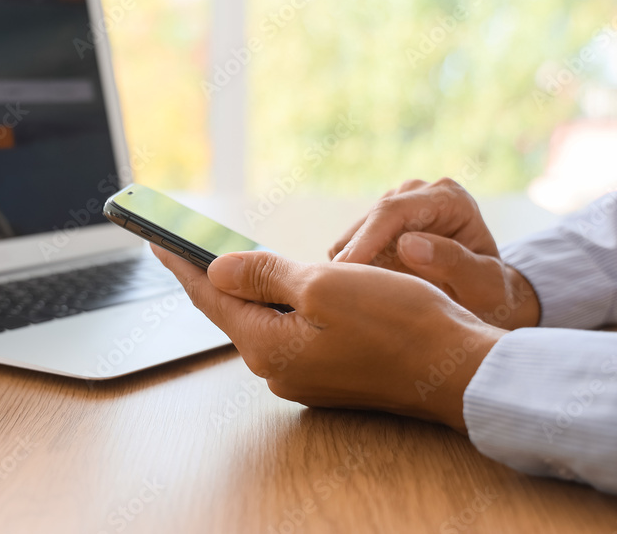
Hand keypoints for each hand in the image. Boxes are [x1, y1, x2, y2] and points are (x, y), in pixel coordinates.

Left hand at [151, 244, 505, 432]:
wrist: (458, 368)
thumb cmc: (398, 323)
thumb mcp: (323, 286)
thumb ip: (264, 276)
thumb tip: (218, 268)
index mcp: (269, 346)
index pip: (211, 296)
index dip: (183, 264)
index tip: (158, 241)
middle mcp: (279, 368)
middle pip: (235, 310)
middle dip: (216, 275)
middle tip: (193, 243)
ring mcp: (305, 375)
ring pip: (266, 320)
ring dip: (255, 289)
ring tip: (239, 257)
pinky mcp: (330, 372)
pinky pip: (294, 331)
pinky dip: (285, 305)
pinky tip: (290, 286)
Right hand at [328, 178, 540, 329]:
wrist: (484, 294)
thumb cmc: (491, 292)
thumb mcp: (484, 284)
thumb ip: (453, 262)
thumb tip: (407, 244)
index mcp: (448, 197)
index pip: (394, 212)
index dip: (365, 240)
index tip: (344, 269)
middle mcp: (417, 193)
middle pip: (369, 221)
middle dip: (353, 257)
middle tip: (344, 298)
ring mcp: (395, 205)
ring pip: (353, 235)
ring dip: (352, 267)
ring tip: (364, 302)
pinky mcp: (378, 223)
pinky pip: (349, 247)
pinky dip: (351, 270)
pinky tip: (368, 294)